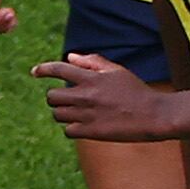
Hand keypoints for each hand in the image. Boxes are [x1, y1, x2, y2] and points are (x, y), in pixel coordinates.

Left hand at [32, 52, 173, 140]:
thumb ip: (93, 62)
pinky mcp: (91, 132)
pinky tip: (83, 126)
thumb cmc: (136, 91)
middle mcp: (86, 95)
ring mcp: (87, 114)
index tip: (35, 72)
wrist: (154, 115)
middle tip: (67, 100)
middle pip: (52, 96)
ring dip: (63, 113)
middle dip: (56, 98)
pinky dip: (72, 129)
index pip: (59, 69)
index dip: (43, 69)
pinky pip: (67, 130)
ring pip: (57, 114)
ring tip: (76, 113)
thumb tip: (70, 56)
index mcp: (91, 77)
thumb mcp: (117, 71)